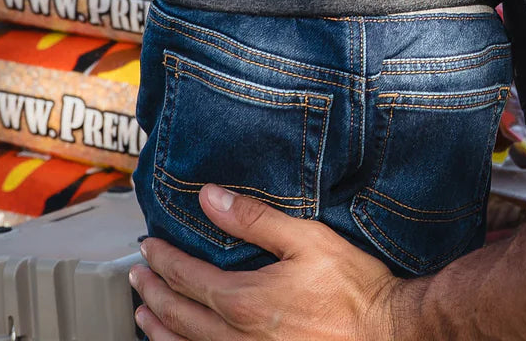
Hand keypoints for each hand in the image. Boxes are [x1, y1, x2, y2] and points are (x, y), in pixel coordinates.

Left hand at [130, 184, 412, 340]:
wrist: (388, 334)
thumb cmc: (353, 288)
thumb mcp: (306, 239)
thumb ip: (255, 219)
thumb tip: (210, 198)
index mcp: (246, 302)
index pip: (189, 278)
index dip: (164, 261)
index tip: (147, 246)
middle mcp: (240, 339)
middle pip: (181, 317)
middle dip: (154, 293)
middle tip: (136, 276)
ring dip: (161, 331)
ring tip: (143, 317)